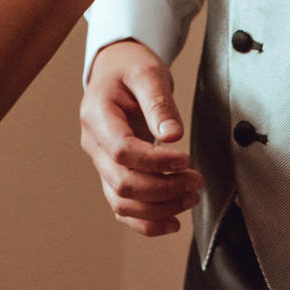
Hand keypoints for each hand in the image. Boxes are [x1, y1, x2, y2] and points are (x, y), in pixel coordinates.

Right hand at [80, 40, 201, 235]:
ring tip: (190, 197)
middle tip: (196, 180)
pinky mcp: (112, 173)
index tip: (185, 159)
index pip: (121, 151)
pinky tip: (171, 221)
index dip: (155, 162)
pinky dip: (146, 221)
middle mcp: (93, 143)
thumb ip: (159, 103)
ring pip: (121, 202)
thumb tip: (172, 136)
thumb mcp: (147, 72)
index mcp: (97, 115)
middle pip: (122, 183)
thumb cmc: (129, 68)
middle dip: (163, 189)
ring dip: (158, 208)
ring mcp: (101, 161)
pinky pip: (122, 207)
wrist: (117, 70)